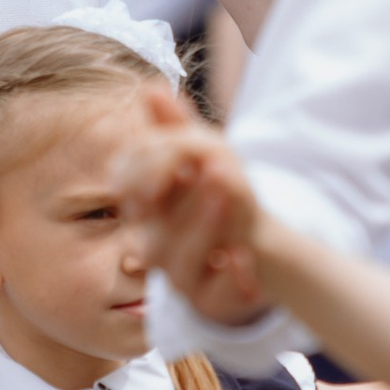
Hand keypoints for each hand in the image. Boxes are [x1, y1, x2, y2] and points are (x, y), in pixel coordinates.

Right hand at [119, 89, 269, 324]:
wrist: (255, 249)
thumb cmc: (216, 200)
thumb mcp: (200, 158)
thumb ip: (174, 129)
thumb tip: (149, 86)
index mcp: (148, 218)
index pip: (134, 202)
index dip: (148, 182)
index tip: (178, 158)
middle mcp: (157, 252)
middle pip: (156, 239)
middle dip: (188, 204)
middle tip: (221, 170)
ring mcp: (185, 281)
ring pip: (181, 269)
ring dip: (206, 232)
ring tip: (233, 195)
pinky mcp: (215, 303)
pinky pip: (218, 300)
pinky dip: (233, 281)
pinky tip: (246, 259)